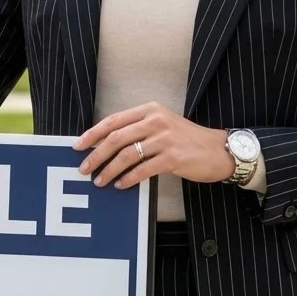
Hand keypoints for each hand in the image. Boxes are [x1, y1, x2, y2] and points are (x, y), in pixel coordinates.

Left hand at [73, 102, 232, 189]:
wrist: (218, 150)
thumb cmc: (187, 140)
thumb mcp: (163, 125)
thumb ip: (139, 129)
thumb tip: (107, 144)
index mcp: (150, 110)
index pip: (113, 120)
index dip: (93, 133)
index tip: (78, 146)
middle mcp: (156, 121)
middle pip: (116, 138)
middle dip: (96, 155)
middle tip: (84, 168)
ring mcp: (165, 139)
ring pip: (126, 155)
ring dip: (109, 170)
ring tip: (100, 181)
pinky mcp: (172, 157)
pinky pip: (142, 170)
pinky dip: (128, 179)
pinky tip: (120, 185)